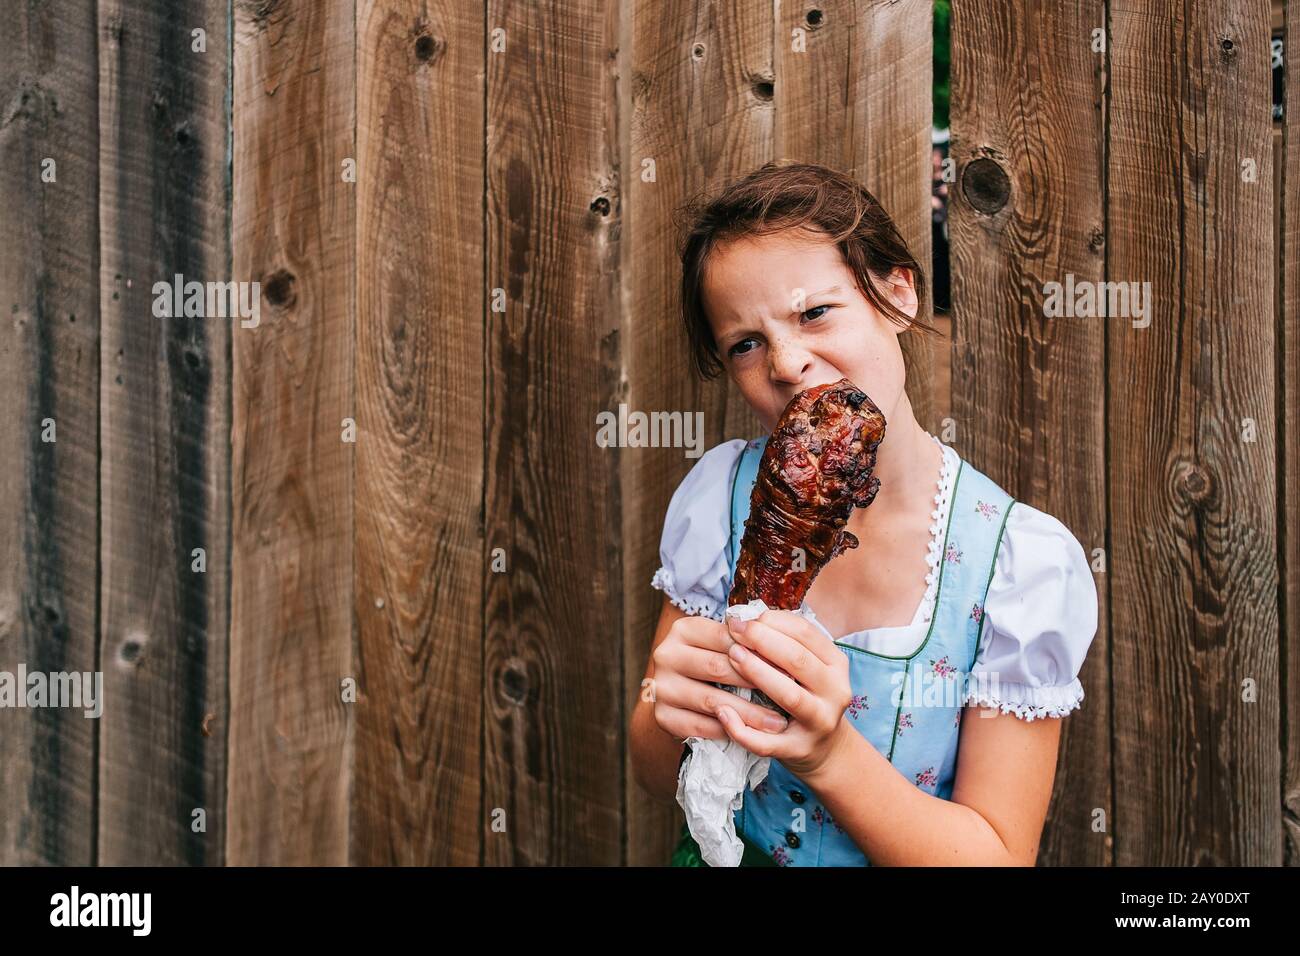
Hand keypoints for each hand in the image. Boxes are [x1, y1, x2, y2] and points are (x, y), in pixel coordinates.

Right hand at [650, 614, 791, 743]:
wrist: (680, 688)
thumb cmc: (713, 660)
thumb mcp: (723, 643)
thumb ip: (744, 641)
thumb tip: (785, 647)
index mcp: (683, 629)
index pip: (727, 637)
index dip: (761, 651)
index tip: (791, 665)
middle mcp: (666, 654)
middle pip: (718, 668)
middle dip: (758, 682)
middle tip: (790, 695)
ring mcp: (661, 686)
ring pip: (712, 700)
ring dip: (749, 714)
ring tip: (777, 722)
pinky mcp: (661, 715)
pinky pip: (700, 726)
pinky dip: (728, 731)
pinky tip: (751, 735)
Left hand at [714, 608, 853, 778]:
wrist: (827, 750)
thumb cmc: (808, 697)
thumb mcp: (809, 668)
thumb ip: (787, 644)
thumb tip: (748, 618)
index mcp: (836, 665)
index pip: (806, 633)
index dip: (773, 621)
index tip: (745, 616)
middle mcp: (835, 692)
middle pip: (798, 660)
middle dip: (763, 641)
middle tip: (735, 631)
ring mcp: (819, 722)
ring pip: (789, 696)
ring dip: (757, 673)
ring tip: (732, 656)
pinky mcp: (798, 750)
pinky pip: (767, 742)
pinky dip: (741, 728)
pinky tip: (722, 712)